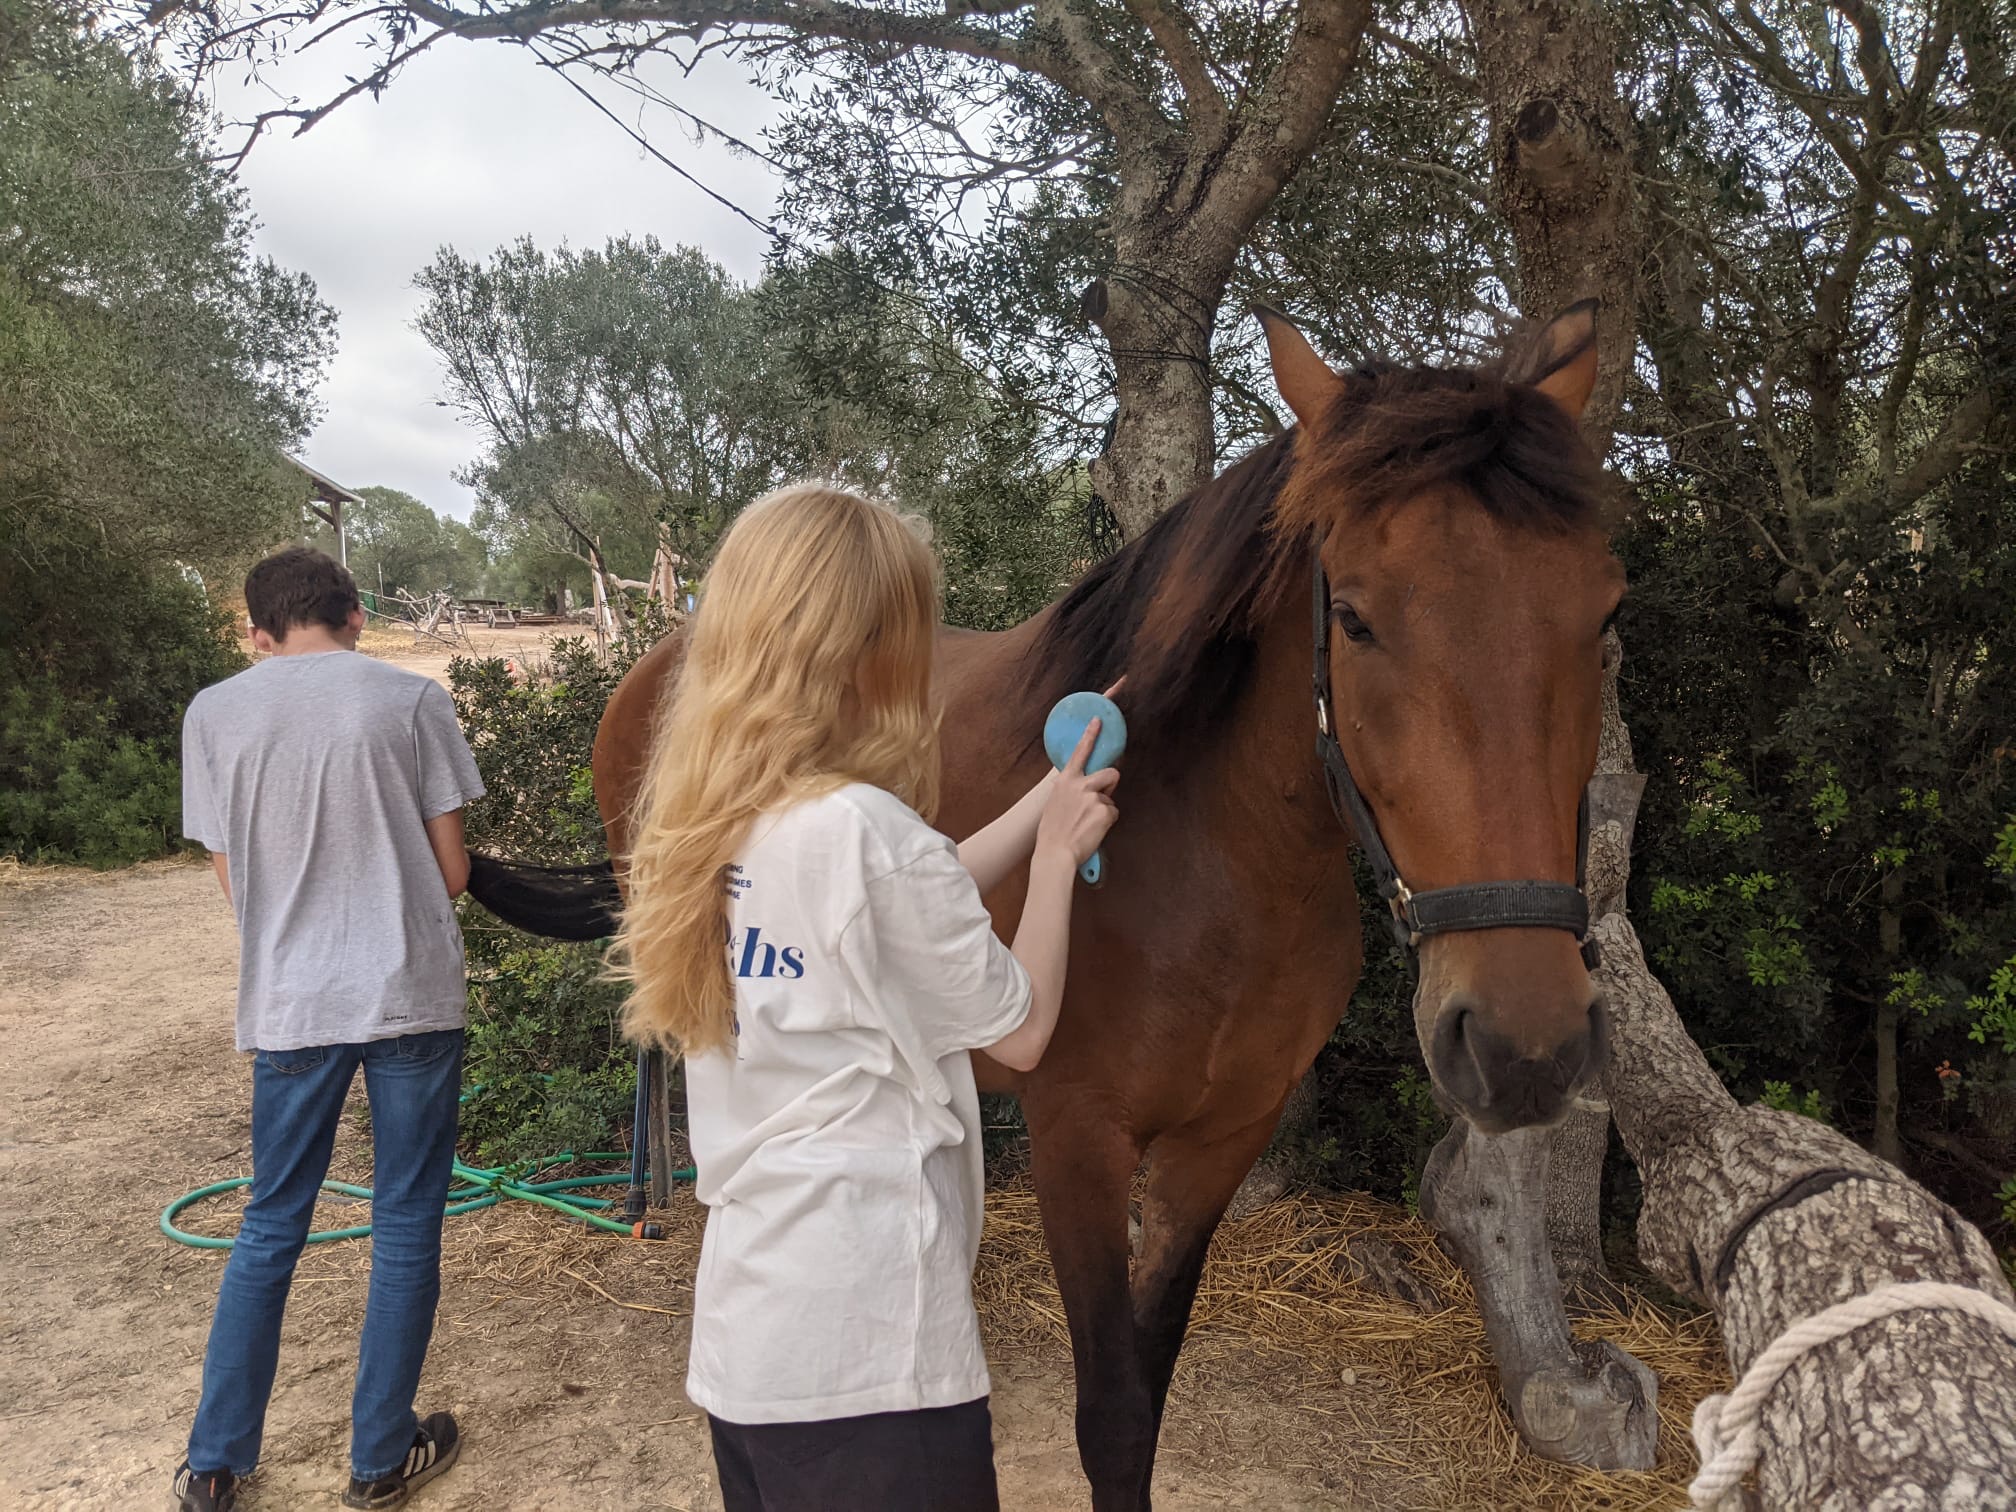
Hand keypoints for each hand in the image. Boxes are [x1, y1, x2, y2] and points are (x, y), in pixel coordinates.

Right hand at [1037, 718, 1119, 867]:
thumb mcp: (1056, 802)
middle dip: (1111, 784)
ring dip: (1105, 808)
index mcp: (1065, 781)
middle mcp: (1080, 784)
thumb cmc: (1053, 831)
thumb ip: (1069, 791)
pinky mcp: (1105, 811)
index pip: (1080, 752)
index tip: (1098, 720)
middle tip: (1101, 800)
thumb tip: (1084, 791)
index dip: (1091, 734)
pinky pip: (1113, 814)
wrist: (1055, 852)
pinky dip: (1106, 823)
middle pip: (1111, 773)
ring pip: (1111, 798)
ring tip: (1089, 822)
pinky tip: (1092, 830)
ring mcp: (1093, 797)